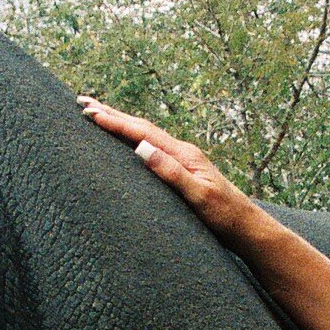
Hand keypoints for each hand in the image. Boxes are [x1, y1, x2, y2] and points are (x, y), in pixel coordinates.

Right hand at [79, 96, 265, 241]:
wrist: (246, 227)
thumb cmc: (225, 216)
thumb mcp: (198, 197)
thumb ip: (171, 173)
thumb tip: (142, 148)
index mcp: (184, 155)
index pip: (142, 133)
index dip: (115, 122)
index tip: (90, 112)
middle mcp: (182, 153)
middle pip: (141, 127)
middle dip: (111, 114)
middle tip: (82, 102)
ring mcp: (182, 160)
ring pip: (145, 135)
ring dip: (120, 123)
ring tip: (98, 114)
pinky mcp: (182, 171)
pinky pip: (151, 147)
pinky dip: (132, 138)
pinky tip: (126, 141)